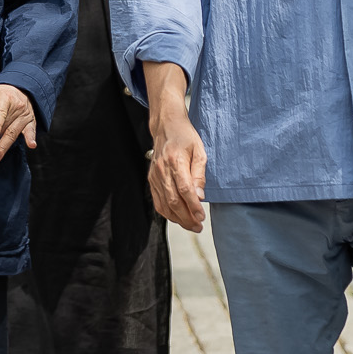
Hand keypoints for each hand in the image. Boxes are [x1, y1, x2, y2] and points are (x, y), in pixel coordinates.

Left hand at [0, 84, 37, 163]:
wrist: (19, 88)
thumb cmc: (0, 95)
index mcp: (5, 99)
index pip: (0, 112)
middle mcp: (17, 107)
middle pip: (6, 128)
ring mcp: (25, 115)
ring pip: (14, 133)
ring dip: (4, 147)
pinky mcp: (31, 121)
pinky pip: (31, 131)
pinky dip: (31, 138)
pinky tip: (31, 145)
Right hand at [147, 110, 207, 232]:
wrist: (166, 126)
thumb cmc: (185, 137)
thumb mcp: (199, 151)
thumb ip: (199, 175)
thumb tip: (200, 197)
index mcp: (176, 161)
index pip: (184, 189)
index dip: (193, 206)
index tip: (201, 217)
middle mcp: (162, 170)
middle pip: (173, 200)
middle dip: (187, 217)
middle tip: (198, 226)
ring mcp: (155, 176)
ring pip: (164, 204)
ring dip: (178, 219)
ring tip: (191, 226)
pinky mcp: (151, 179)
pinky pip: (157, 201)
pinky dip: (167, 213)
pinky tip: (178, 218)